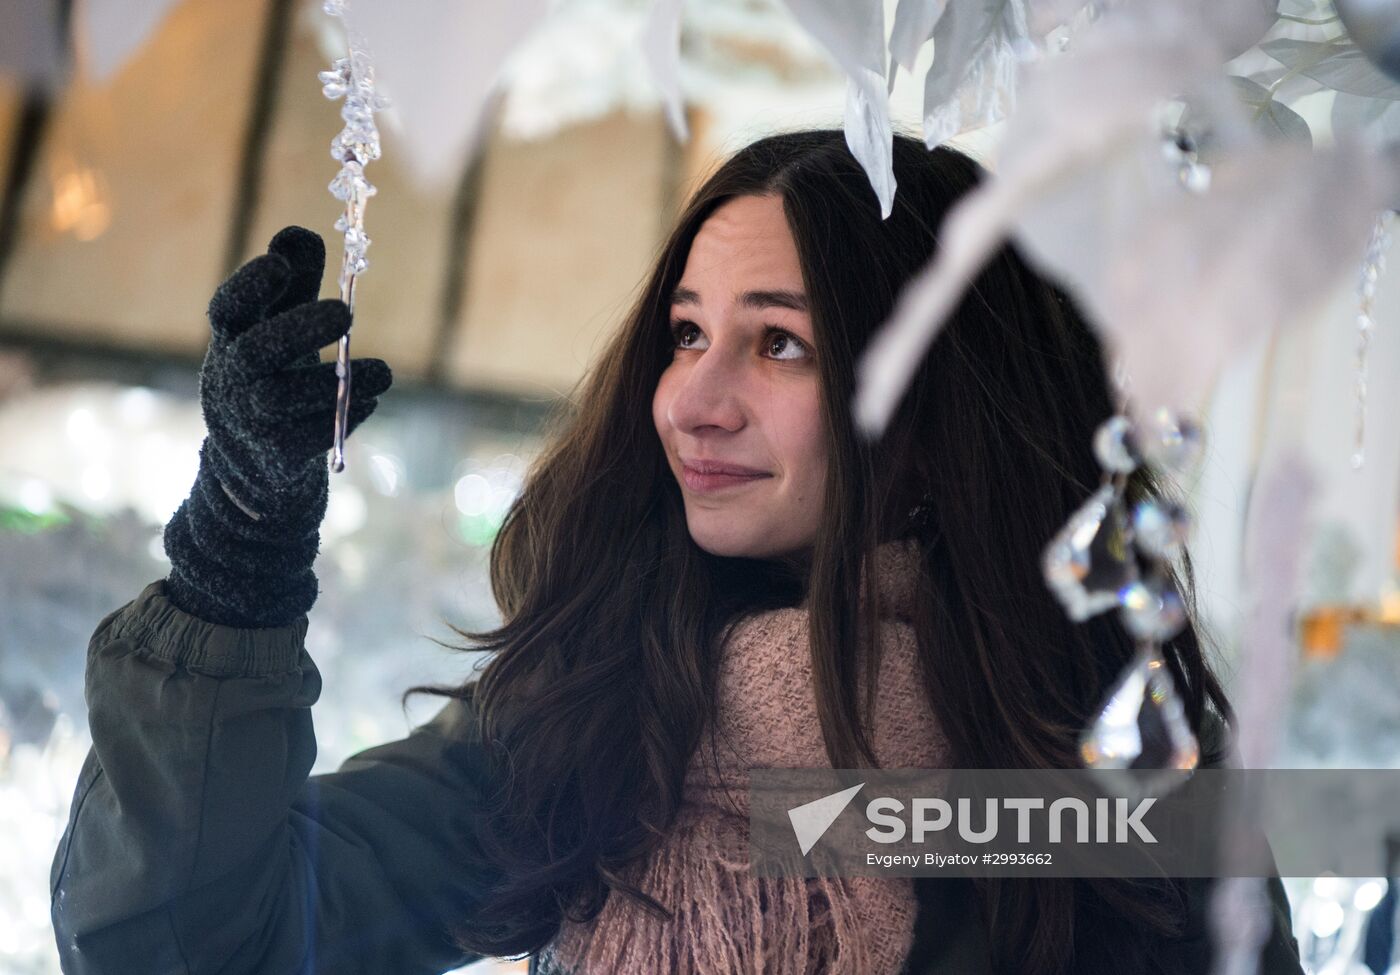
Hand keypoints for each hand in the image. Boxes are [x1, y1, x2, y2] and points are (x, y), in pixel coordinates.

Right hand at [199, 226, 390, 515]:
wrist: (256, 465)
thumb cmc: (274, 377)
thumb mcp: (281, 326)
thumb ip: (294, 283)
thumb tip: (300, 234)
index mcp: (233, 339)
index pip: (228, 308)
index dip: (250, 286)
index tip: (280, 264)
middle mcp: (232, 378)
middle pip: (255, 352)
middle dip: (299, 329)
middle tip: (347, 311)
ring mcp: (248, 421)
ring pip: (282, 399)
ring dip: (338, 382)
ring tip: (386, 372)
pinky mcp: (274, 457)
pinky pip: (306, 438)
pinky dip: (342, 418)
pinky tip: (371, 402)